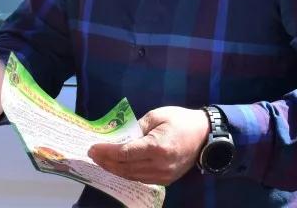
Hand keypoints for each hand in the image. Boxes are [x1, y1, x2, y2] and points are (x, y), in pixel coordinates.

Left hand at [87, 106, 208, 184]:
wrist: (204, 135)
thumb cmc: (181, 120)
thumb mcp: (157, 115)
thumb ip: (137, 127)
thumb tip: (120, 137)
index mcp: (157, 147)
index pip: (124, 153)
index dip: (106, 152)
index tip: (93, 147)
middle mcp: (159, 165)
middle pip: (125, 168)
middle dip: (106, 161)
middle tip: (92, 154)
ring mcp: (163, 175)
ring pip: (131, 176)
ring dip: (114, 169)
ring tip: (101, 160)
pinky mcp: (166, 180)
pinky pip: (141, 179)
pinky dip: (127, 173)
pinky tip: (117, 166)